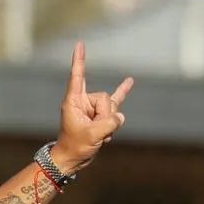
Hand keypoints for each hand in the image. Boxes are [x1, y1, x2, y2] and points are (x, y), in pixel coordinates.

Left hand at [52, 42, 132, 174]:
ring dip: (109, 125)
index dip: (79, 60)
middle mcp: (83, 101)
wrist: (73, 159)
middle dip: (105, 116)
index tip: (79, 44)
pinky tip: (130, 80)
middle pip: (105, 99)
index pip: (78, 76)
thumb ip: (110, 123)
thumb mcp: (92, 135)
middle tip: (93, 131)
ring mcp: (93, 107)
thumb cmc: (75, 146)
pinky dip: (122, 92)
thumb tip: (120, 116)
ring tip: (98, 136)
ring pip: (112, 108)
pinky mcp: (100, 115)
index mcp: (74, 101)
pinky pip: (115, 101)